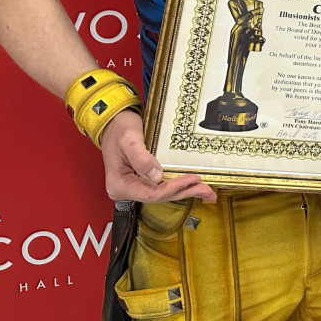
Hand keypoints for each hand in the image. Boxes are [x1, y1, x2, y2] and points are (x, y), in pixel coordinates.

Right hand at [101, 110, 216, 203]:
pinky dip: (177, 185)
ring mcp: (134, 186)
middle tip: (207, 190)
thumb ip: (141, 158)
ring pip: (162, 193)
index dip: (173, 188)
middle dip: (184, 192)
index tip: (192, 178)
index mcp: (119, 185)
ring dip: (184, 191)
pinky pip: (160, 186)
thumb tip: (157, 176)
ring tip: (205, 190)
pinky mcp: (141, 180)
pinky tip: (192, 185)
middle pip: (159, 196)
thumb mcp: (129, 139)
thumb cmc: (119, 129)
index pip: (151, 194)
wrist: (114, 123)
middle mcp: (126, 190)